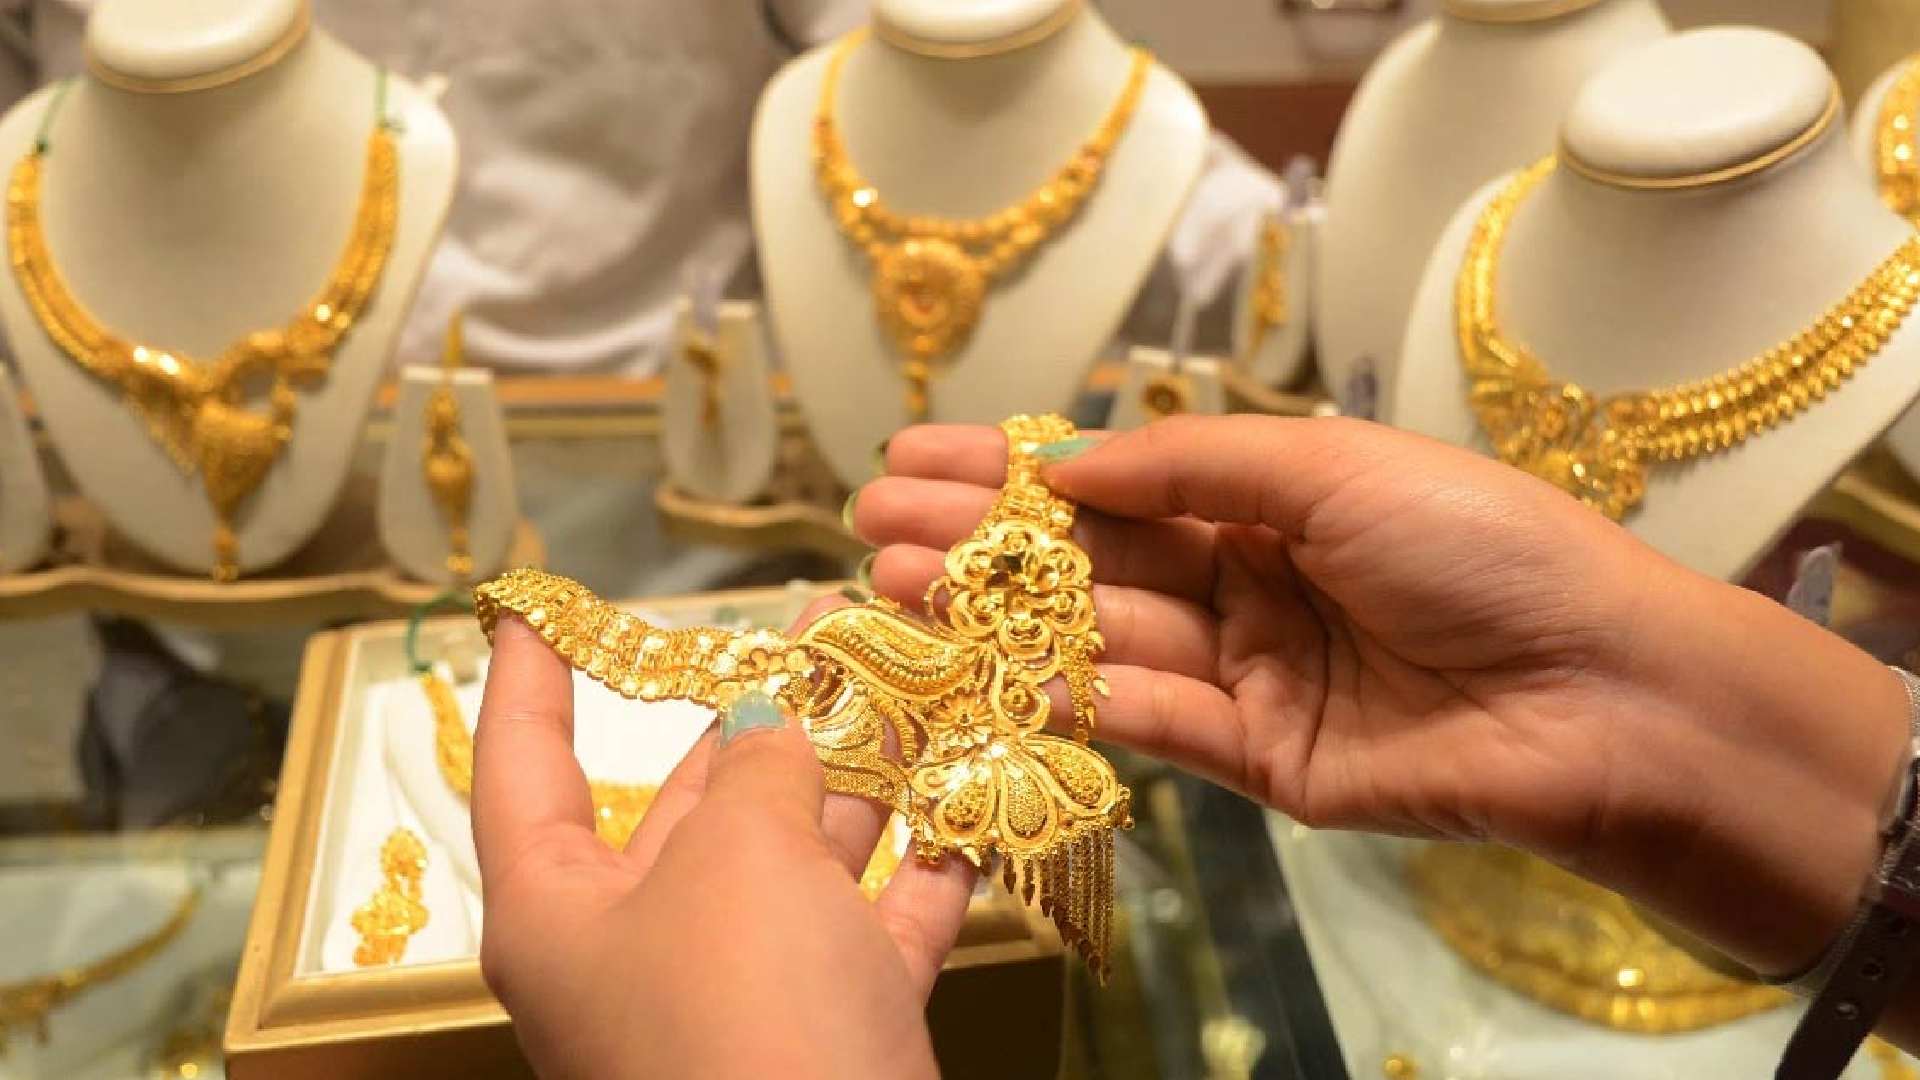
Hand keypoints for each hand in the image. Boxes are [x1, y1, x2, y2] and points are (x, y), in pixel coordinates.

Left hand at [472, 612, 974, 1079]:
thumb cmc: (744, 1018)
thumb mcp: (738, 859)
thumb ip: (763, 768)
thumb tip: (778, 721)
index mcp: (559, 913)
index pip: (524, 768)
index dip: (531, 678)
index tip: (537, 604)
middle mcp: (643, 954)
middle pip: (692, 806)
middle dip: (759, 711)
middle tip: (820, 622)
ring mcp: (746, 1000)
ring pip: (799, 861)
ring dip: (859, 771)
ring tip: (908, 672)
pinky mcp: (838, 1035)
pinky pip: (878, 928)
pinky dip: (924, 864)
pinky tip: (970, 793)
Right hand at [851, 415, 1907, 977]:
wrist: (1598, 692)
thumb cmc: (1480, 546)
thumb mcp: (1332, 467)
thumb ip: (1192, 463)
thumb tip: (1067, 457)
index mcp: (1272, 499)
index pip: (1116, 481)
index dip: (1014, 467)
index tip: (915, 454)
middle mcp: (1249, 581)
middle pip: (1091, 562)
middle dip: (982, 540)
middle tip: (875, 526)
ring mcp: (1250, 673)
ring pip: (1102, 641)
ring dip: (1002, 617)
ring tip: (901, 586)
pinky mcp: (1260, 761)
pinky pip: (1153, 723)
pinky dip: (1074, 698)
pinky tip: (992, 669)